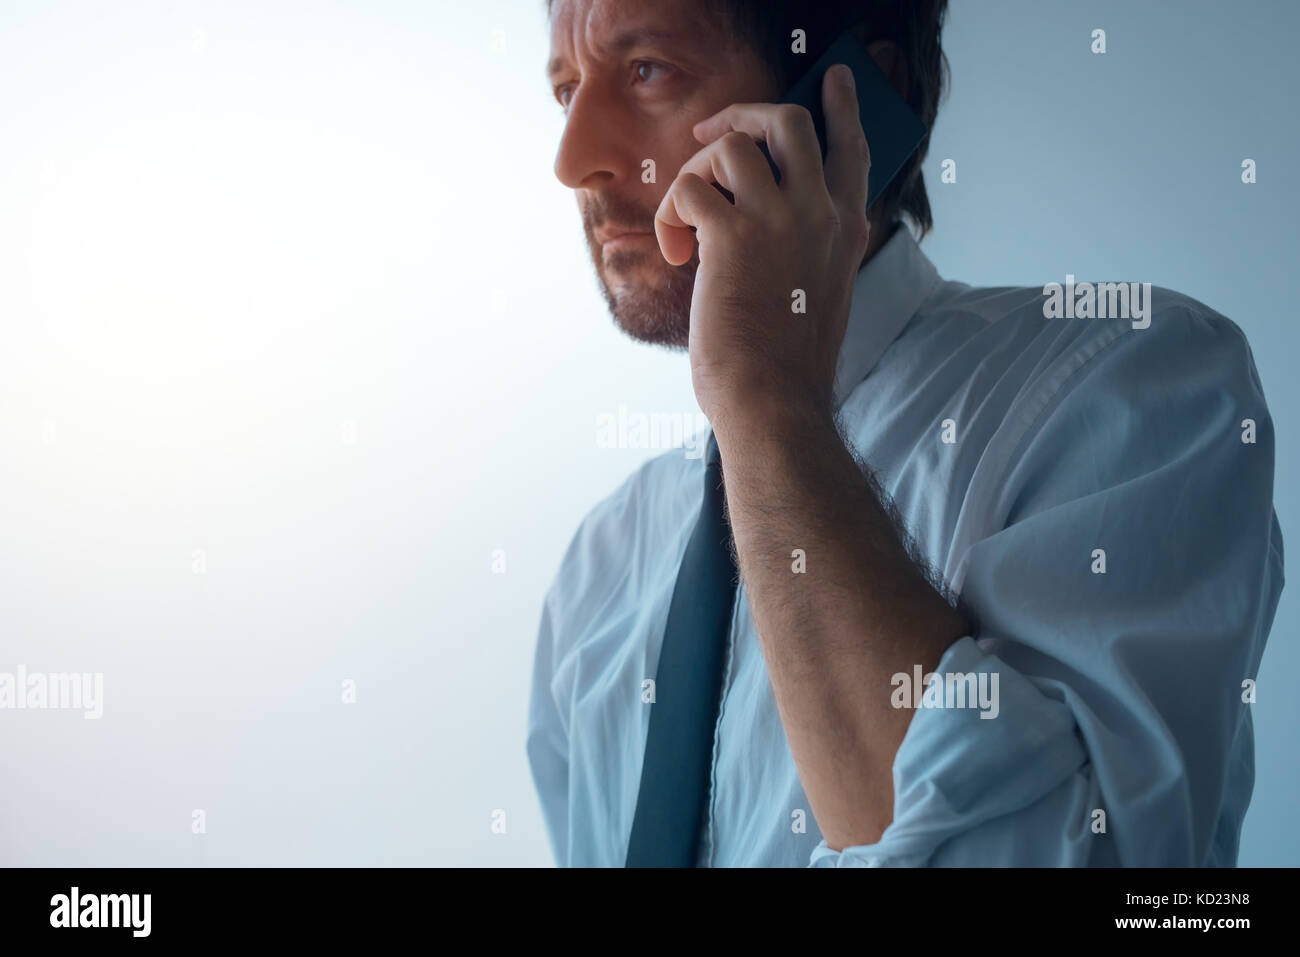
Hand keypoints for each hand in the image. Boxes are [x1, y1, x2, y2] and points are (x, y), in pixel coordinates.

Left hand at [654, 64, 871, 428]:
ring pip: (732, 145)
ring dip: (696, 172)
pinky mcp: (731, 236)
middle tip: (707, 136)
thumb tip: (770, 222)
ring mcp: (779, 220)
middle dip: (741, 116)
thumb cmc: (787, 364)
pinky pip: (688, 188)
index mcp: (845, 230)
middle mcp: (819, 214)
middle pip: (788, 121)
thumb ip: (810, 249)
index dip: (840, 107)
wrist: (772, 400)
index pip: (852, 149)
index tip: (832, 77)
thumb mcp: (821, 295)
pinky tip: (674, 251)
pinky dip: (669, 215)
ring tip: (686, 219)